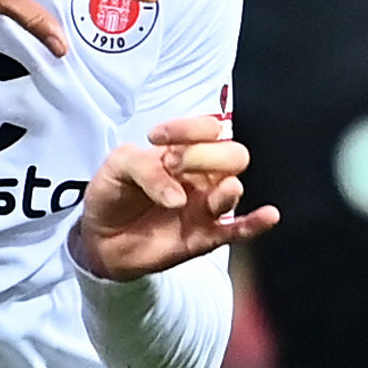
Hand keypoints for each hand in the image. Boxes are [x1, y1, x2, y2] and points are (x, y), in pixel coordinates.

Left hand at [75, 113, 275, 277]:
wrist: (100, 239)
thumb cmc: (113, 194)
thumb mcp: (118, 166)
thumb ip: (145, 168)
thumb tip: (180, 199)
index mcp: (185, 151)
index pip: (209, 129)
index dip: (188, 129)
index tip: (156, 138)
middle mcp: (202, 175)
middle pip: (233, 156)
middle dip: (207, 156)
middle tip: (173, 166)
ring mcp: (205, 206)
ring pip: (235, 189)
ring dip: (222, 188)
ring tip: (197, 195)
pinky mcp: (204, 237)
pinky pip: (237, 231)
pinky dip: (254, 224)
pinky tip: (267, 216)